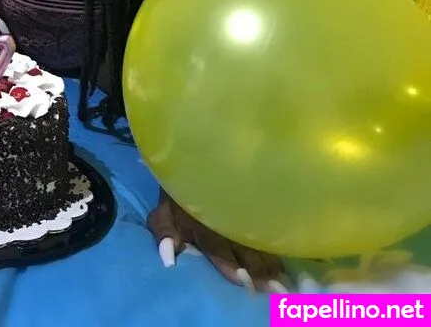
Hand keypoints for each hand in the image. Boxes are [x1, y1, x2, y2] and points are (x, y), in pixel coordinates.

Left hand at [148, 195, 290, 291]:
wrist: (193, 163)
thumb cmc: (178, 197)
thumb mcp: (163, 214)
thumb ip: (164, 235)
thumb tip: (168, 261)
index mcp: (202, 226)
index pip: (218, 249)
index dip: (230, 265)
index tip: (245, 281)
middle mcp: (226, 224)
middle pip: (245, 251)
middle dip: (260, 272)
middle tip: (275, 291)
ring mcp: (242, 218)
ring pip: (260, 246)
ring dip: (273, 266)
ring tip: (286, 285)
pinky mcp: (253, 214)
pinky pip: (268, 236)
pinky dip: (278, 253)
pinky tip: (290, 269)